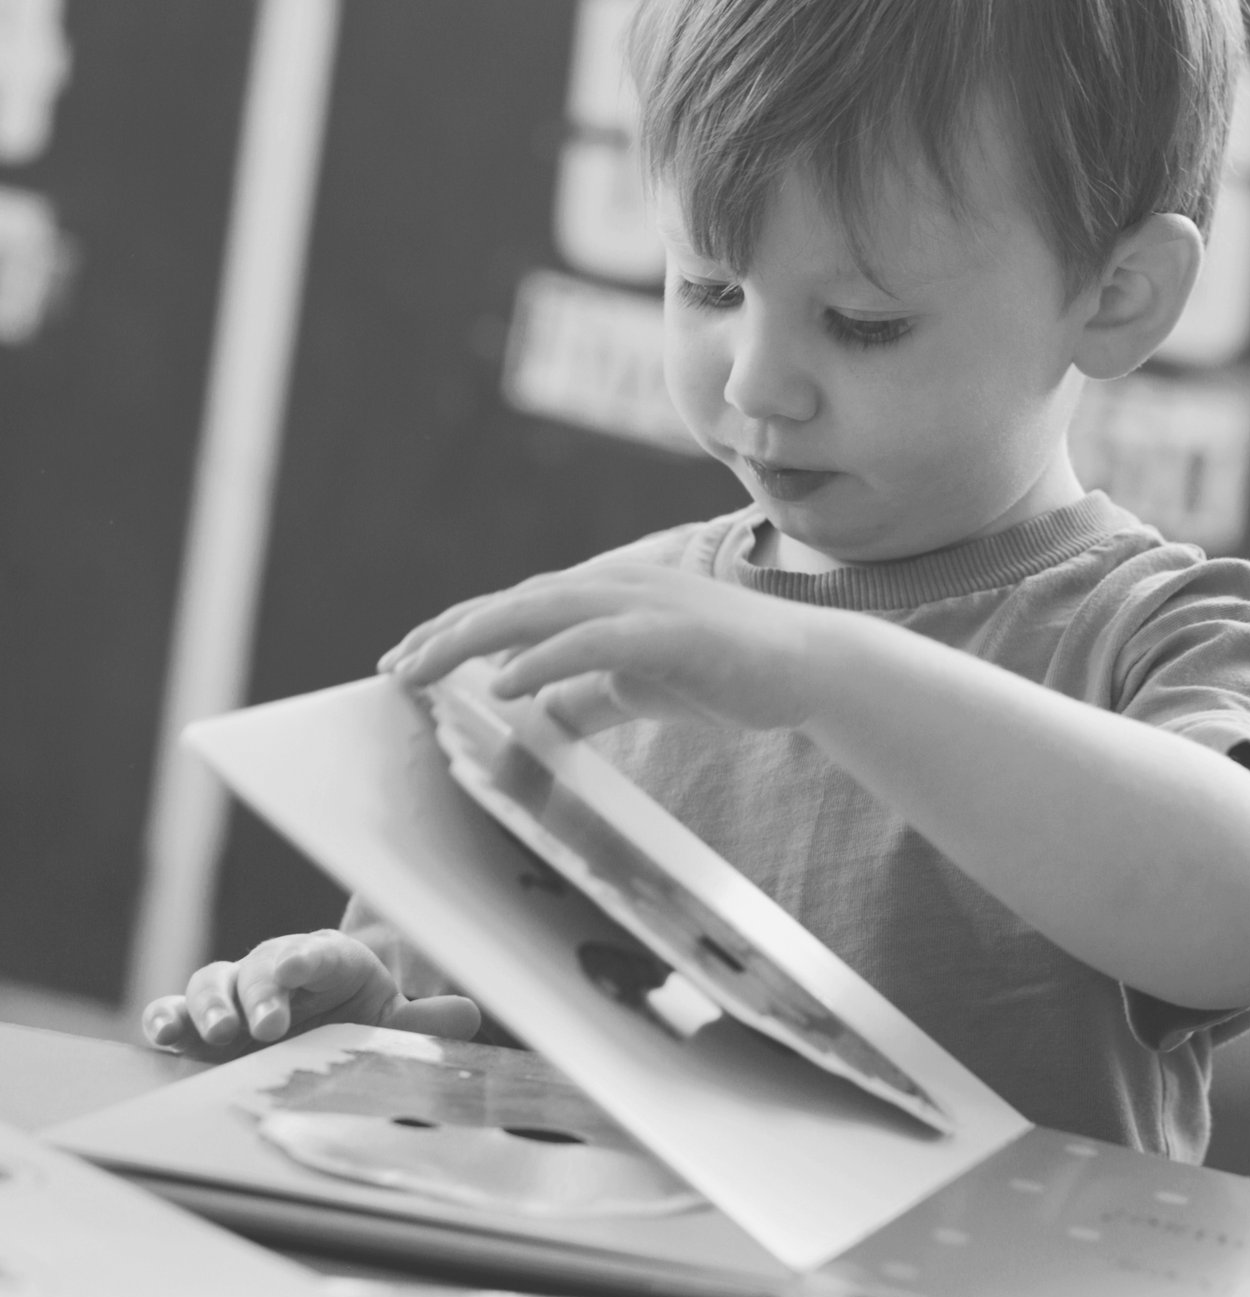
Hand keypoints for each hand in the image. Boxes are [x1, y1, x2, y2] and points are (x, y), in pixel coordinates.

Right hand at [141, 931, 480, 1058]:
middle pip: (262, 966)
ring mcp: (236, 997)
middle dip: (263, 992)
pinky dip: (166, 1016)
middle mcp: (278, 972)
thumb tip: (469, 1014)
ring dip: (212, 1004)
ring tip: (220, 1033)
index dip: (310, 958)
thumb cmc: (358, 1024)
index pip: (322, 953)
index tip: (301, 968)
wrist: (320, 1038)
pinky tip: (163, 1032)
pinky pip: (177, 1011)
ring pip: (213, 981)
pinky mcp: (201, 1026)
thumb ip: (423, 1024)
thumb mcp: (392, 1025)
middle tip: (271, 1025)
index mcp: (330, 964)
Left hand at [378, 561, 821, 738]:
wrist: (810, 667)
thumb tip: (533, 712)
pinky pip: (593, 640)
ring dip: (474, 637)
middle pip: (510, 604)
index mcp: (603, 595)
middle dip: (446, 634)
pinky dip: (544, 657)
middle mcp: (614, 585)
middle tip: (393, 667)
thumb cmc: (724, 672)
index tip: (404, 662)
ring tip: (422, 669)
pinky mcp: (670, 629)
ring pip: (539, 611)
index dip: (454, 631)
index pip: (512, 609)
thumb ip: (585, 694)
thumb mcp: (637, 686)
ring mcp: (643, 602)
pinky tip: (503, 682)